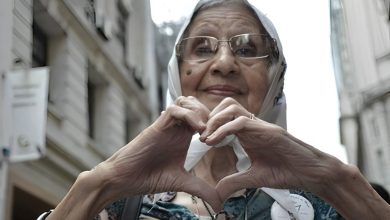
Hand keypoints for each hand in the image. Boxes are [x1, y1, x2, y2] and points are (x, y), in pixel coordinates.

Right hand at [96, 96, 221, 208]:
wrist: (125, 179)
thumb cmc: (149, 177)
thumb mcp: (182, 182)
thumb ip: (201, 189)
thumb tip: (220, 203)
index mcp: (183, 136)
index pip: (202, 117)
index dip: (215, 123)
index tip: (223, 138)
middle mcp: (176, 128)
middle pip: (196, 104)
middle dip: (210, 114)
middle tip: (215, 131)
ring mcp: (167, 125)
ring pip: (185, 102)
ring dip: (200, 112)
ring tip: (205, 130)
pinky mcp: (157, 126)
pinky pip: (174, 110)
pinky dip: (189, 115)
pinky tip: (197, 130)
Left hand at [199, 98, 342, 200]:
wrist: (312, 174)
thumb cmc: (287, 172)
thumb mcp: (254, 178)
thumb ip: (235, 181)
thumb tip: (216, 192)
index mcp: (249, 133)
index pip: (225, 117)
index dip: (210, 124)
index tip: (200, 139)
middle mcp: (254, 125)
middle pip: (226, 105)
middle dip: (210, 118)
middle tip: (201, 136)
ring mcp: (262, 126)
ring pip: (232, 108)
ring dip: (215, 121)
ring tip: (206, 138)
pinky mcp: (270, 131)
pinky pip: (242, 122)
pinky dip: (224, 129)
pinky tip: (214, 141)